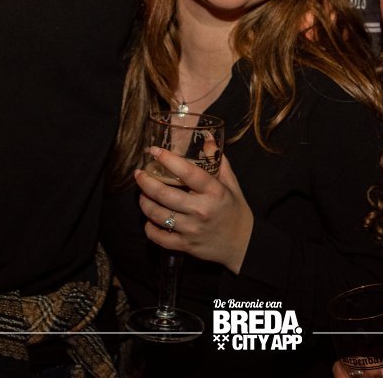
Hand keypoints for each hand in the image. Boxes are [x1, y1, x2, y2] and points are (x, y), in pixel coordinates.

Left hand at [136, 149, 253, 273]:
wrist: (243, 244)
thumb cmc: (235, 211)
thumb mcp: (231, 184)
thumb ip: (218, 161)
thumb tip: (207, 138)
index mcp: (214, 192)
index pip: (187, 172)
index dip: (168, 159)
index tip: (155, 151)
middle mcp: (201, 210)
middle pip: (164, 194)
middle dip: (146, 182)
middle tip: (139, 174)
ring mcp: (192, 229)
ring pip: (158, 215)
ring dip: (144, 203)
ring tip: (142, 195)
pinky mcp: (186, 245)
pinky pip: (159, 237)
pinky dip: (149, 228)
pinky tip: (149, 219)